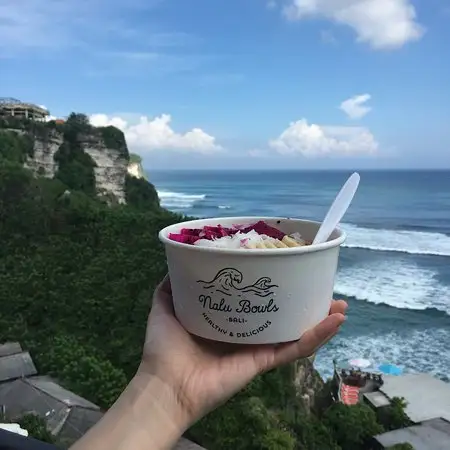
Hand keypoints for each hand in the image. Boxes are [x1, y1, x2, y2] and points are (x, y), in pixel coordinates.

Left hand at [139, 275, 346, 427]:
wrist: (165, 384)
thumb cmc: (164, 345)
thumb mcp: (165, 304)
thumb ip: (172, 284)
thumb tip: (180, 260)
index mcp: (226, 317)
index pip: (253, 299)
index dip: (270, 285)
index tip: (284, 266)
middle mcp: (245, 330)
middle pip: (280, 313)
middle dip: (302, 300)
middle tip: (319, 283)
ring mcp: (257, 346)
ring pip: (295, 330)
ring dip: (320, 317)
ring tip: (339, 304)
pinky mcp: (263, 361)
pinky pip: (295, 349)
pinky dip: (318, 336)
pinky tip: (335, 321)